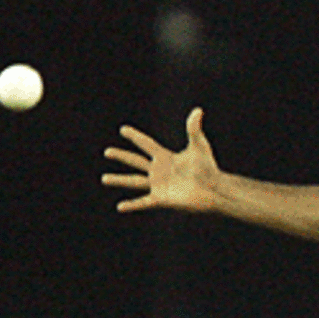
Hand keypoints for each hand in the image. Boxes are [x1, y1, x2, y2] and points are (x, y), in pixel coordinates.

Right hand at [102, 107, 218, 213]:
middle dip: (122, 156)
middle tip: (107, 151)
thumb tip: (198, 110)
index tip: (123, 129)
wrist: (214, 189)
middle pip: (136, 161)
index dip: (135, 136)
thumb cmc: (209, 168)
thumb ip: (194, 128)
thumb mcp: (200, 146)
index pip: (146, 144)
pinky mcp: (162, 199)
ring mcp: (159, 185)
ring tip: (104, 178)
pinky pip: (143, 202)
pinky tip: (120, 207)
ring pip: (134, 181)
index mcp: (166, 157)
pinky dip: (132, 205)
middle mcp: (160, 171)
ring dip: (119, 180)